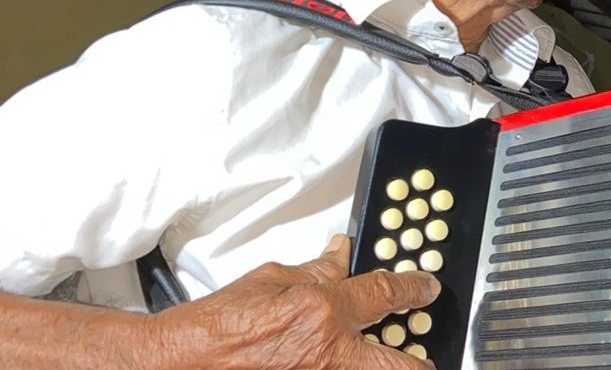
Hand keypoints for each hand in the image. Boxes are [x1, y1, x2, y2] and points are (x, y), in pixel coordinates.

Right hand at [152, 234, 439, 369]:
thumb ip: (316, 270)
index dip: (414, 288)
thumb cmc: (217, 327)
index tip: (426, 288)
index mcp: (322, 313)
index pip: (385, 294)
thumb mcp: (271, 280)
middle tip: (424, 356)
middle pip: (401, 364)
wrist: (181, 363)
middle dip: (418, 361)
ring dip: (382, 369)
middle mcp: (327, 355)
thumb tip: (343, 256)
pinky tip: (339, 365)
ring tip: (387, 362)